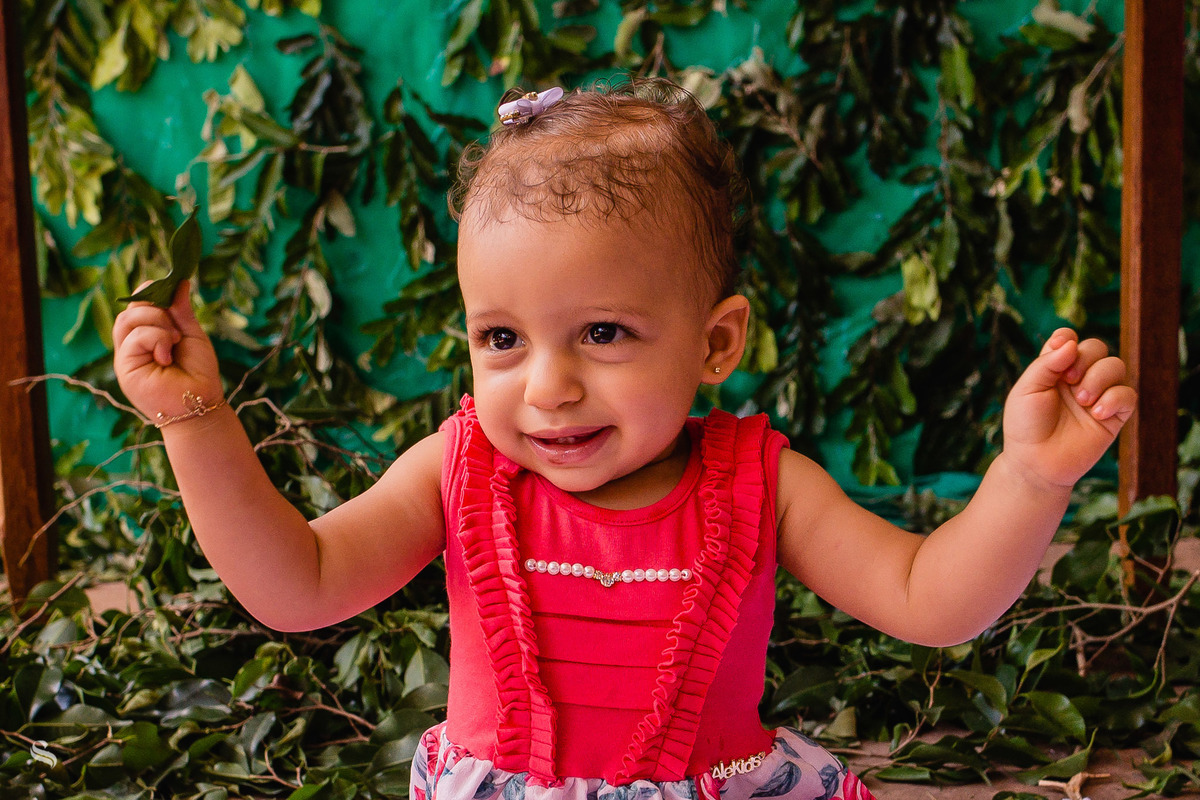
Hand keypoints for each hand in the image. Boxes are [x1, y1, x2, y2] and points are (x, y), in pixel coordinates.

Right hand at [112, 279, 222, 422]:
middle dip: (155, 308)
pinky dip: (155, 338)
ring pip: (128, 319)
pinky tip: (167, 355)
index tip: (171, 293)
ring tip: (174, 341)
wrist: (200, 404)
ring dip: (157, 323)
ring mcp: (127, 355)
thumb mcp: (191, 335)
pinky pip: (134, 337)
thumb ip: (181, 311)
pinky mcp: (124, 366)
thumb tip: (179, 281)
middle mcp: (133, 344)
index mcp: (147, 335)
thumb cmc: (199, 374)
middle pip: (130, 309)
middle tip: (176, 327)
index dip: (151, 293)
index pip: (138, 303)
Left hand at [1002, 328, 1136, 489]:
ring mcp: (1097, 396)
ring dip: (1100, 378)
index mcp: (1054, 369)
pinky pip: (1127, 395)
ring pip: (1116, 366)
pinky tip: (1097, 413)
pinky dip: (1115, 398)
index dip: (1068, 339)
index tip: (1061, 350)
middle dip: (1086, 358)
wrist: (1036, 463)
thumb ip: (1047, 364)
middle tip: (1069, 381)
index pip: (1070, 340)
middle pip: (1097, 347)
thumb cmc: (1026, 426)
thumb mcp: (1027, 390)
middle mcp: (1078, 378)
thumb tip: (1071, 343)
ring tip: (1082, 400)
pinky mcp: (1114, 416)